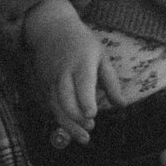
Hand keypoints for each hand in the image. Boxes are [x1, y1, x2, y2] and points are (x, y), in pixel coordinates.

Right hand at [21, 0, 120, 142]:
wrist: (51, 29)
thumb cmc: (82, 43)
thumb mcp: (101, 56)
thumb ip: (111, 82)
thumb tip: (122, 105)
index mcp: (81, 63)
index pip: (82, 84)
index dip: (85, 101)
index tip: (92, 114)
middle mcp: (63, 73)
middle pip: (65, 101)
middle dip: (77, 118)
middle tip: (91, 127)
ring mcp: (50, 80)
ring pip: (56, 108)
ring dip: (69, 125)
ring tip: (83, 136)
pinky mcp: (43, 86)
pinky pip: (50, 106)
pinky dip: (61, 119)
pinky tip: (72, 127)